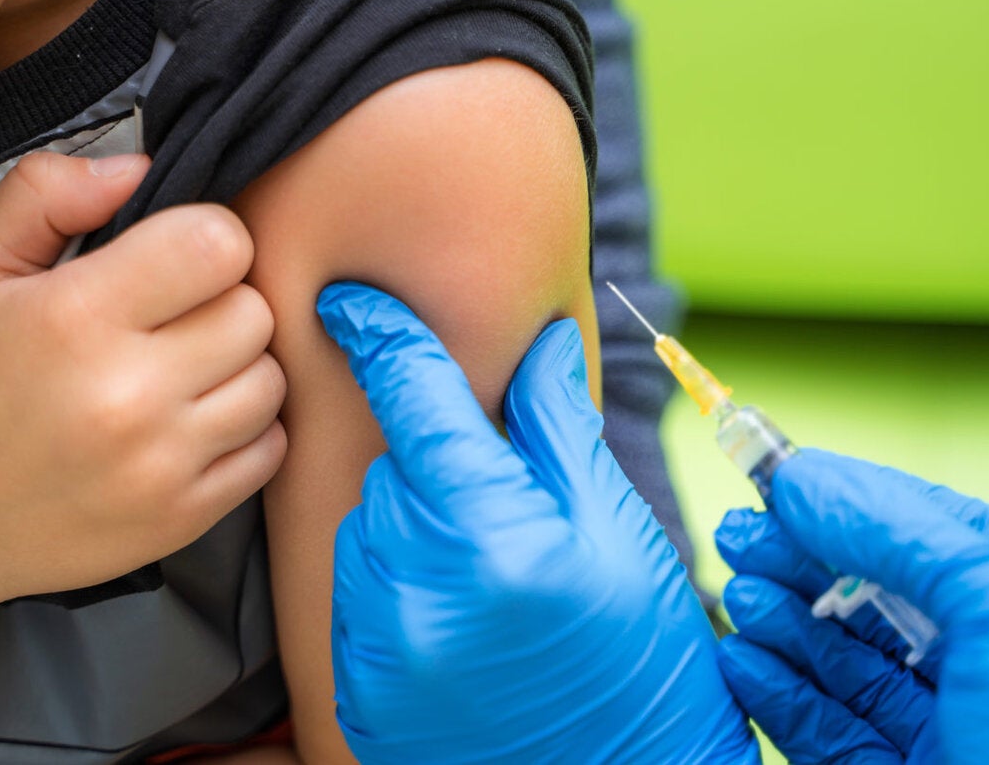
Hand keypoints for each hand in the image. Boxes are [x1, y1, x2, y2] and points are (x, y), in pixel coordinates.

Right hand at [0, 152, 286, 614]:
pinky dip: (246, 430)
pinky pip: (270, 450)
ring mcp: (161, 465)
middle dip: (223, 301)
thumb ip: (46, 195)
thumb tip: (139, 167)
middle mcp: (129, 395)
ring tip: (183, 369)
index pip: (219, 245)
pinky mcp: (182, 519)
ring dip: (239, 366)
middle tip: (173, 318)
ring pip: (271, 381)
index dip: (206, 238)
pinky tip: (194, 421)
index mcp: (76, 319)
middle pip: (255, 312)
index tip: (173, 258)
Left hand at [318, 282, 757, 764]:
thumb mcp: (618, 535)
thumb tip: (536, 342)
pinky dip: (396, 583)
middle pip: (392, 468)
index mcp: (491, 534)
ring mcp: (378, 645)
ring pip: (370, 528)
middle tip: (505, 504)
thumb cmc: (638, 664)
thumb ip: (561, 432)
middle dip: (438, 462)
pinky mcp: (359, 688)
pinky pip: (357, 593)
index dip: (382, 338)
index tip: (351, 302)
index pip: (414, 402)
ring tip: (490, 573)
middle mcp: (415, 588)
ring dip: (415, 524)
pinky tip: (458, 615)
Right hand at [712, 448, 988, 762]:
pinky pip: (833, 737)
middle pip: (883, 597)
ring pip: (852, 668)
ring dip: (786, 625)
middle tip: (739, 533)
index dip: (853, 501)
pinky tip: (746, 663)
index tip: (775, 476)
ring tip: (738, 593)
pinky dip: (783, 698)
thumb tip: (812, 480)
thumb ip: (906, 535)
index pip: (938, 531)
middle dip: (805, 561)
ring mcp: (956, 740)